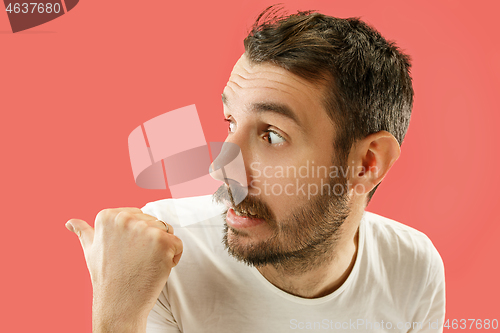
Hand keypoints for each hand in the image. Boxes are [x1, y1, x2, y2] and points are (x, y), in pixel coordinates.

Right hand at [66, 208, 182, 332]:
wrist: (118, 305)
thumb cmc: (106, 277)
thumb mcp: (90, 250)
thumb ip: (83, 232)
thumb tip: (70, 222)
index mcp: (108, 216)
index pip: (138, 215)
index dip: (137, 237)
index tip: (124, 253)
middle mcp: (125, 218)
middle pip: (153, 222)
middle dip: (150, 242)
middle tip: (134, 261)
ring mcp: (144, 229)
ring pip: (166, 231)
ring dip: (161, 249)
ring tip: (144, 265)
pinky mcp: (162, 241)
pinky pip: (177, 244)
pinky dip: (173, 258)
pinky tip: (157, 268)